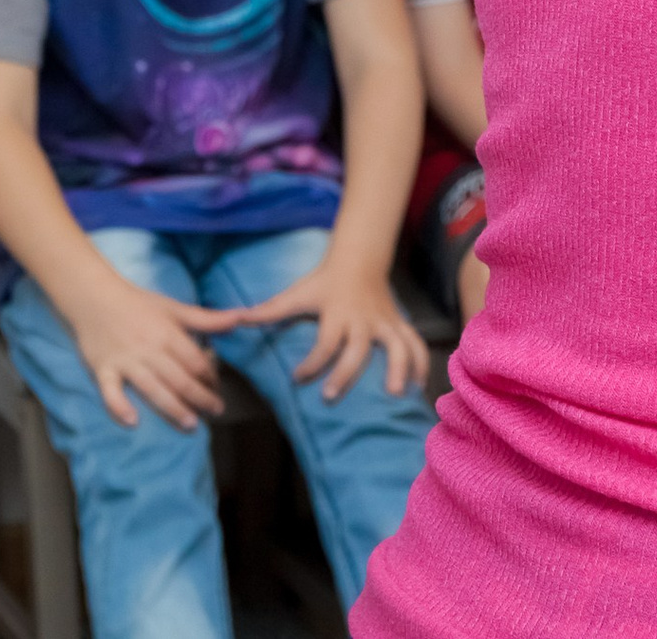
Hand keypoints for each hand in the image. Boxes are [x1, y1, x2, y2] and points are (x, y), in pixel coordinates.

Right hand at [61, 272, 241, 428]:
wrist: (94, 297)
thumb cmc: (139, 304)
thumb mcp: (175, 308)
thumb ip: (207, 319)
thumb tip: (240, 318)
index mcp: (168, 334)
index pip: (195, 361)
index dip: (210, 377)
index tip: (217, 387)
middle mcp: (149, 349)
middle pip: (179, 378)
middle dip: (200, 398)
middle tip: (216, 411)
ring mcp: (125, 361)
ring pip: (153, 388)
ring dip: (172, 408)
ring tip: (190, 424)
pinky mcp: (102, 369)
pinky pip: (110, 391)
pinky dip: (119, 406)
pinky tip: (132, 422)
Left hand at [239, 252, 430, 400]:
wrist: (359, 260)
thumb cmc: (323, 282)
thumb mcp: (296, 293)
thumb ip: (268, 311)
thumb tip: (236, 320)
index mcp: (337, 314)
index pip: (325, 342)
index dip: (311, 362)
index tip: (296, 378)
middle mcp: (363, 320)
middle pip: (357, 350)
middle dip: (345, 373)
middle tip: (331, 396)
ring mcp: (384, 323)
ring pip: (397, 346)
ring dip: (399, 369)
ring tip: (394, 394)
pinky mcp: (397, 325)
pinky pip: (414, 344)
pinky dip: (420, 364)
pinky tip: (418, 386)